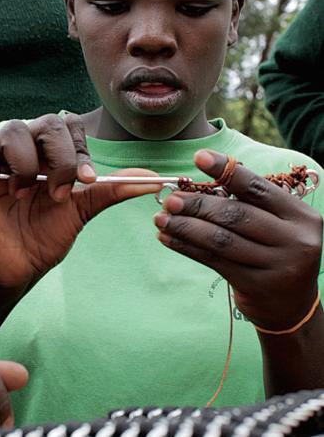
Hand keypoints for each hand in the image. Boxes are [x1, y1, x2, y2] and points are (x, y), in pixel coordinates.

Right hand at [0, 114, 160, 289]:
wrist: (17, 265)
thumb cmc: (46, 235)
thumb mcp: (81, 211)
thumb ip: (111, 190)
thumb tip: (154, 179)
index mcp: (53, 153)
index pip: (68, 127)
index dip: (78, 150)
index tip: (84, 182)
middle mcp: (27, 147)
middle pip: (45, 124)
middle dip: (58, 159)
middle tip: (57, 194)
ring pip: (12, 131)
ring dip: (24, 166)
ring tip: (22, 197)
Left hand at [153, 149, 322, 330]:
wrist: (291, 304)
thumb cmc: (274, 250)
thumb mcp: (275, 223)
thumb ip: (248, 203)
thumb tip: (195, 184)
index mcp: (300, 216)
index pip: (257, 188)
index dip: (225, 170)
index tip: (198, 157)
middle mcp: (295, 240)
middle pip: (236, 215)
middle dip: (197, 205)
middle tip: (170, 199)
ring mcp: (277, 266)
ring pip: (221, 240)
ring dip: (185, 227)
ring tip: (161, 219)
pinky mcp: (256, 286)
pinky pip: (213, 260)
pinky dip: (186, 247)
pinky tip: (167, 239)